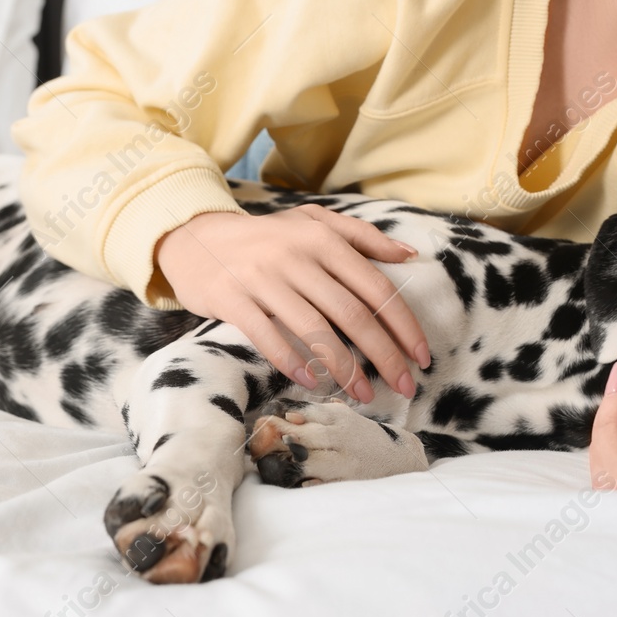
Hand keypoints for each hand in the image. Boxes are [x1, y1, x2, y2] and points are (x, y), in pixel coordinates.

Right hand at [154, 207, 429, 402]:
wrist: (196, 237)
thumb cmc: (267, 236)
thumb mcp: (314, 223)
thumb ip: (362, 236)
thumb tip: (408, 255)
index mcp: (324, 240)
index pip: (375, 287)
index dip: (403, 324)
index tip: (421, 356)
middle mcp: (297, 257)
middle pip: (352, 313)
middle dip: (384, 354)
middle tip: (404, 385)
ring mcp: (264, 279)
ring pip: (315, 329)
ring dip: (344, 367)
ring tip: (364, 394)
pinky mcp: (232, 300)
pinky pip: (268, 336)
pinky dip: (292, 361)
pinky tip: (312, 382)